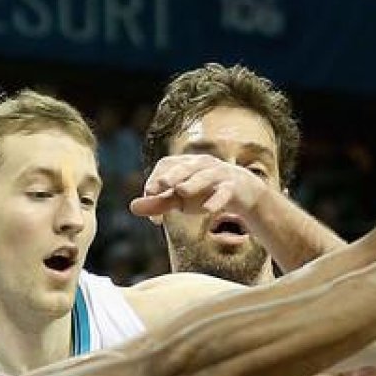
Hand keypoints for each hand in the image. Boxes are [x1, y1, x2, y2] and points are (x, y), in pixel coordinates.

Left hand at [131, 154, 271, 220]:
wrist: (243, 192)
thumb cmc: (205, 193)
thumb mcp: (180, 200)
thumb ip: (158, 203)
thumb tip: (132, 208)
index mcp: (185, 164)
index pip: (166, 166)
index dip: (155, 180)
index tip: (149, 196)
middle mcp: (202, 164)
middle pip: (185, 166)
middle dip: (171, 176)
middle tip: (157, 187)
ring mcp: (219, 173)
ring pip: (206, 175)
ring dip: (193, 183)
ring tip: (181, 192)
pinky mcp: (234, 186)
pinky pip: (225, 192)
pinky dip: (217, 200)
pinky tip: (208, 211)